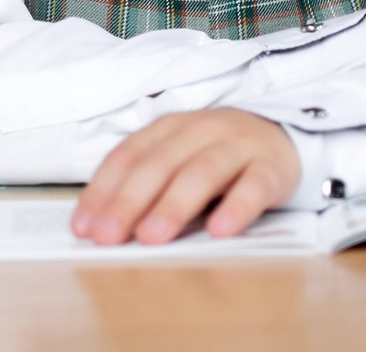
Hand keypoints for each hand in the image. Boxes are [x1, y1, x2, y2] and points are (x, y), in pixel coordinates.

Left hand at [72, 110, 299, 244]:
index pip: (128, 156)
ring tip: (152, 237)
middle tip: (108, 237)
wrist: (282, 136)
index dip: (103, 190)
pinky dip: (237, 207)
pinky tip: (220, 230)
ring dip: (173, 206)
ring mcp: (237, 145)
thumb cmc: (216, 157)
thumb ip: (146, 184)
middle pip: (159, 165)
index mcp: (169, 128)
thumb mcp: (178, 159)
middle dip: (129, 202)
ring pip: (202, 173)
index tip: (83, 227)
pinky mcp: (271, 166)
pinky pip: (254, 186)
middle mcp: (200, 130)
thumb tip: (101, 226)